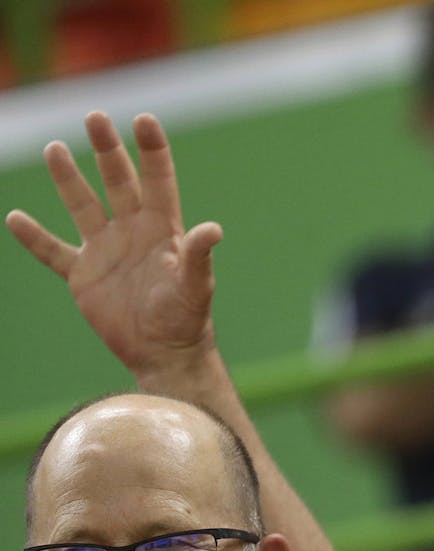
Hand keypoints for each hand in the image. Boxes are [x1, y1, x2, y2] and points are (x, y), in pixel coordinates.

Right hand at [5, 112, 222, 382]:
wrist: (164, 352)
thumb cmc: (187, 317)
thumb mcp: (196, 286)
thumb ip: (199, 257)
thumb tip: (213, 229)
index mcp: (163, 229)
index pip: (157, 180)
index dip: (152, 150)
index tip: (144, 119)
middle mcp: (132, 231)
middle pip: (118, 181)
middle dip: (107, 149)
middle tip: (96, 116)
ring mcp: (105, 250)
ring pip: (82, 206)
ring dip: (68, 179)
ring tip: (55, 147)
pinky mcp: (82, 275)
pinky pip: (53, 251)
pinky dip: (33, 238)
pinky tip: (15, 218)